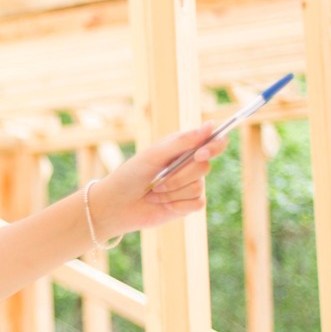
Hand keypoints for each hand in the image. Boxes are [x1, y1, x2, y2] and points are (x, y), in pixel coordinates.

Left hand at [86, 124, 224, 241]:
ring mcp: (191, 185)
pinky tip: (162, 204)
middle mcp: (190, 165)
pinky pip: (196, 203)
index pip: (214, 141)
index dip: (214, 146)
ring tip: (153, 192)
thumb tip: (211, 126)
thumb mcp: (153, 155)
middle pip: (204, 167)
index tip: (200, 154)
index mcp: (183, 148)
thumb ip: (182, 141)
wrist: (116, 206)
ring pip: (198, 187)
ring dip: (171, 192)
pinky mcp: (189, 204)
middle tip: (156, 180)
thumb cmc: (130, 176)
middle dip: (178, 176)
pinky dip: (176, 205)